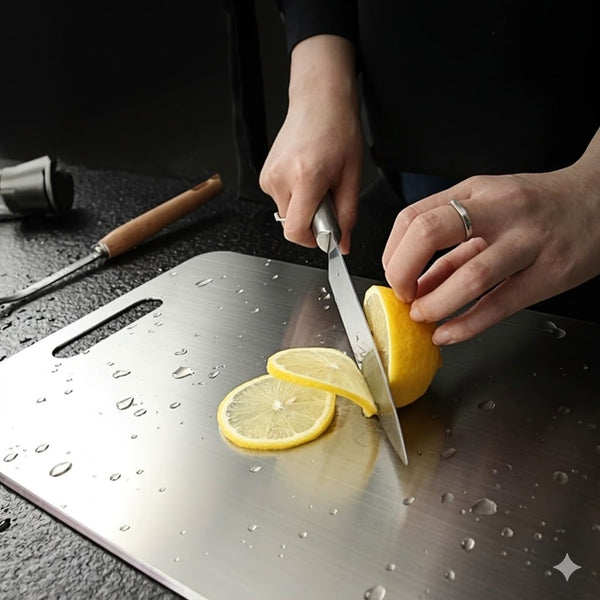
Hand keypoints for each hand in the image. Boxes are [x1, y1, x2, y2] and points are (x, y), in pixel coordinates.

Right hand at [259, 35, 361, 253]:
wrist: (319, 101)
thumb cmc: (338, 130)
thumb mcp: (352, 177)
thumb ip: (347, 216)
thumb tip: (342, 244)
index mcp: (305, 178)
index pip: (295, 231)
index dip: (312, 240)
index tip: (325, 234)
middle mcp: (280, 178)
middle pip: (292, 224)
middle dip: (311, 220)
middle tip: (327, 196)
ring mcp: (269, 176)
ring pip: (286, 213)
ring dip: (304, 207)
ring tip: (317, 181)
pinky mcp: (265, 175)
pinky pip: (281, 200)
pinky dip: (295, 196)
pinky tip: (305, 176)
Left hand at [383, 151, 599, 344]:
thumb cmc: (538, 205)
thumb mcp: (488, 208)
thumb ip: (451, 244)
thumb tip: (414, 282)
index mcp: (476, 192)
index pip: (414, 216)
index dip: (393, 252)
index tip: (394, 275)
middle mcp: (499, 211)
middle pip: (431, 233)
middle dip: (403, 270)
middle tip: (403, 295)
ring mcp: (527, 241)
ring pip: (470, 274)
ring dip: (436, 303)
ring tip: (424, 317)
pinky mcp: (550, 273)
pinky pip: (500, 304)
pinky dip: (467, 324)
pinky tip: (449, 333)